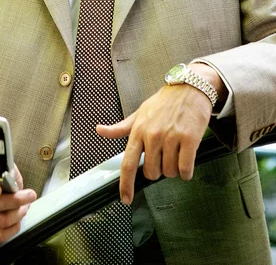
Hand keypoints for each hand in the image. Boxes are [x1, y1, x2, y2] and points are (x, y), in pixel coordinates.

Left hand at [97, 66, 218, 205]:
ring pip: (169, 172)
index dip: (125, 184)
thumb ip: (120, 128)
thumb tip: (99, 130)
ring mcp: (171, 137)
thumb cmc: (162, 103)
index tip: (125, 199)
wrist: (188, 89)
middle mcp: (152, 135)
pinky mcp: (189, 139)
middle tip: (163, 155)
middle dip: (157, 170)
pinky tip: (186, 159)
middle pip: (151, 172)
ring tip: (175, 151)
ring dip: (173, 169)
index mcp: (137, 131)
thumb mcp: (139, 113)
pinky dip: (186, 171)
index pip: (127, 163)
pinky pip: (185, 169)